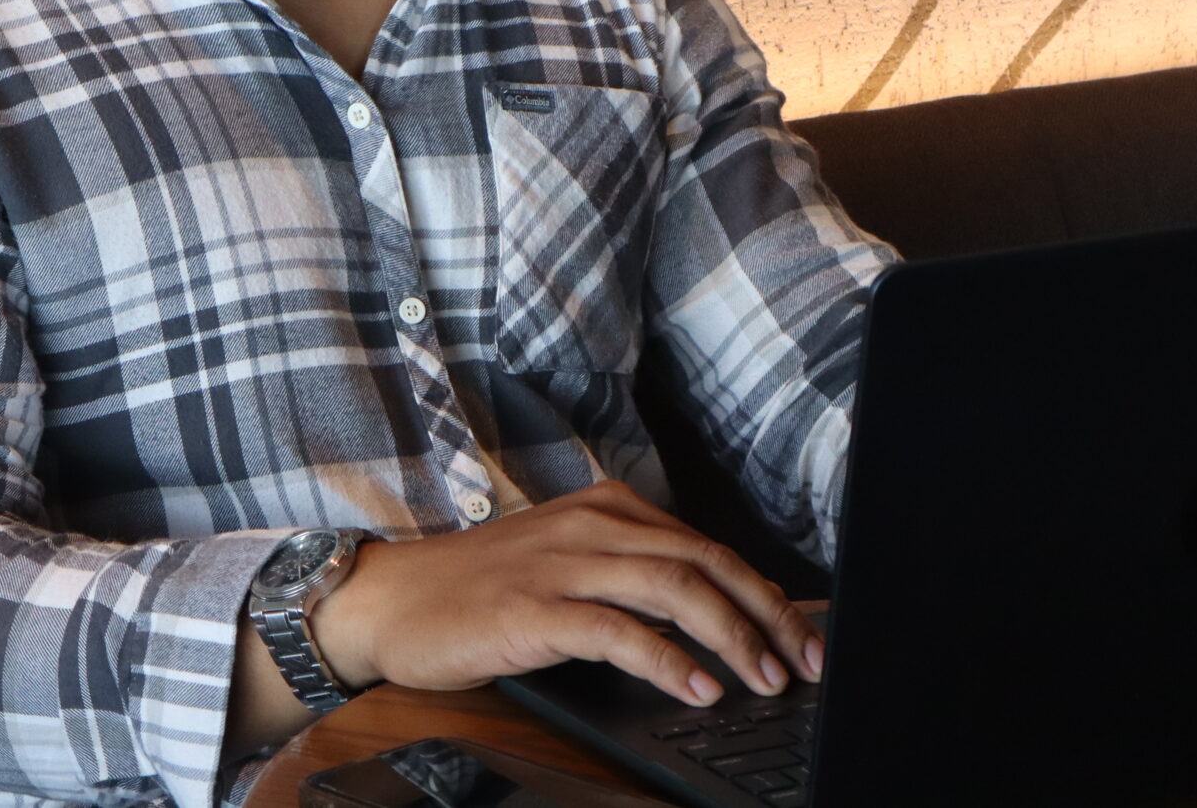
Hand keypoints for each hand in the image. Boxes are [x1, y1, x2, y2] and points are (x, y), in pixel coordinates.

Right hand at [310, 481, 824, 707]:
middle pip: (705, 561)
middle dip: (767, 615)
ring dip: (732, 636)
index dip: (765, 593)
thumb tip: (711, 614)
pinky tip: (697, 687)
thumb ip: (629, 572)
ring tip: (765, 678)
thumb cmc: (478, 588)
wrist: (391, 599)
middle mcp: (591, 526)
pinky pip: (618, 631)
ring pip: (673, 589)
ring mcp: (562, 564)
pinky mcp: (533, 610)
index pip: (707, 545)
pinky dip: (668, 660)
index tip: (804, 637)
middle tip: (805, 662)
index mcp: (605, 508)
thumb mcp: (563, 560)